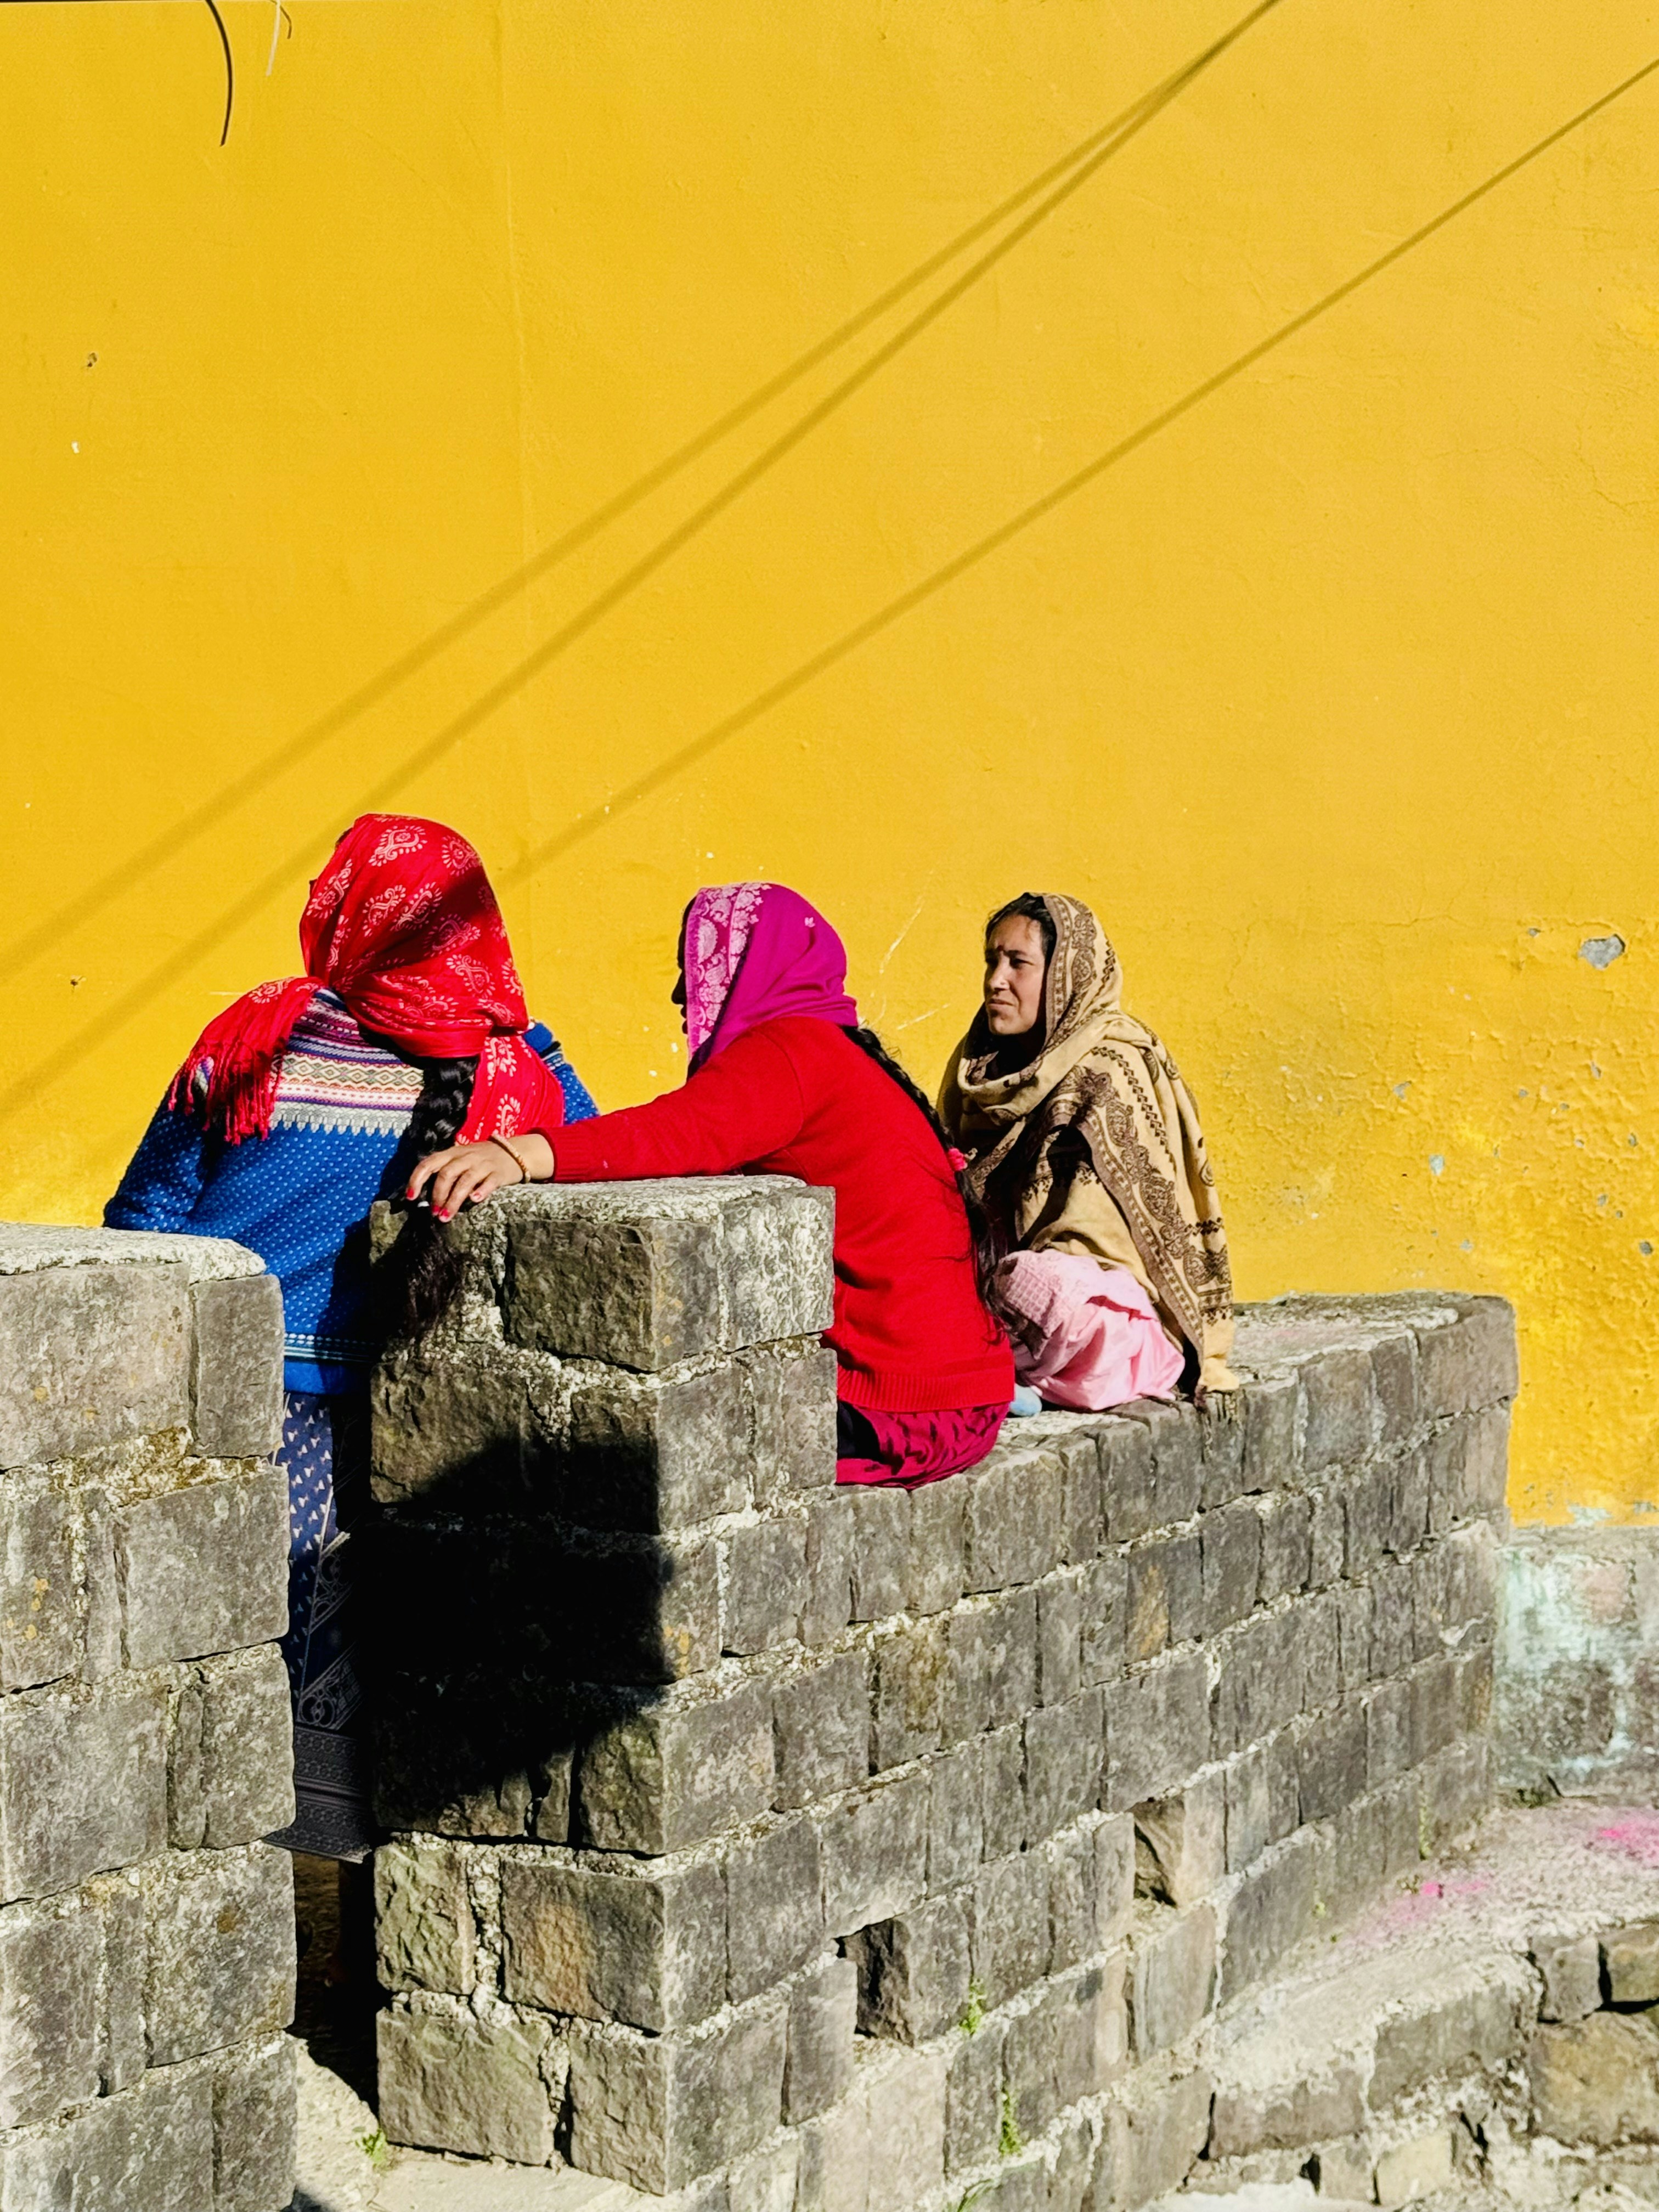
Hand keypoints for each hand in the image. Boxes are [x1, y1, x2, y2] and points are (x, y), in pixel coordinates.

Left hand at [407, 1134, 552, 1218]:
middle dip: (437, 1195)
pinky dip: (481, 1191)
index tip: (411, 1197)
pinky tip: (475, 1201)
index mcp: (452, 1153)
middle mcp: (466, 1157)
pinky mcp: (499, 1173)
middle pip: (446, 1174)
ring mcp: (483, 1164)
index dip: (417, 1179)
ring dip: (453, 1200)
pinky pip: (489, 1182)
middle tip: (434, 1213)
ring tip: (446, 1217)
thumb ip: (444, 1171)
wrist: (514, 1152)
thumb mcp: (461, 1158)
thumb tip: (422, 1195)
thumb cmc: (481, 1160)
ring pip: (465, 1181)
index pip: (429, 1163)